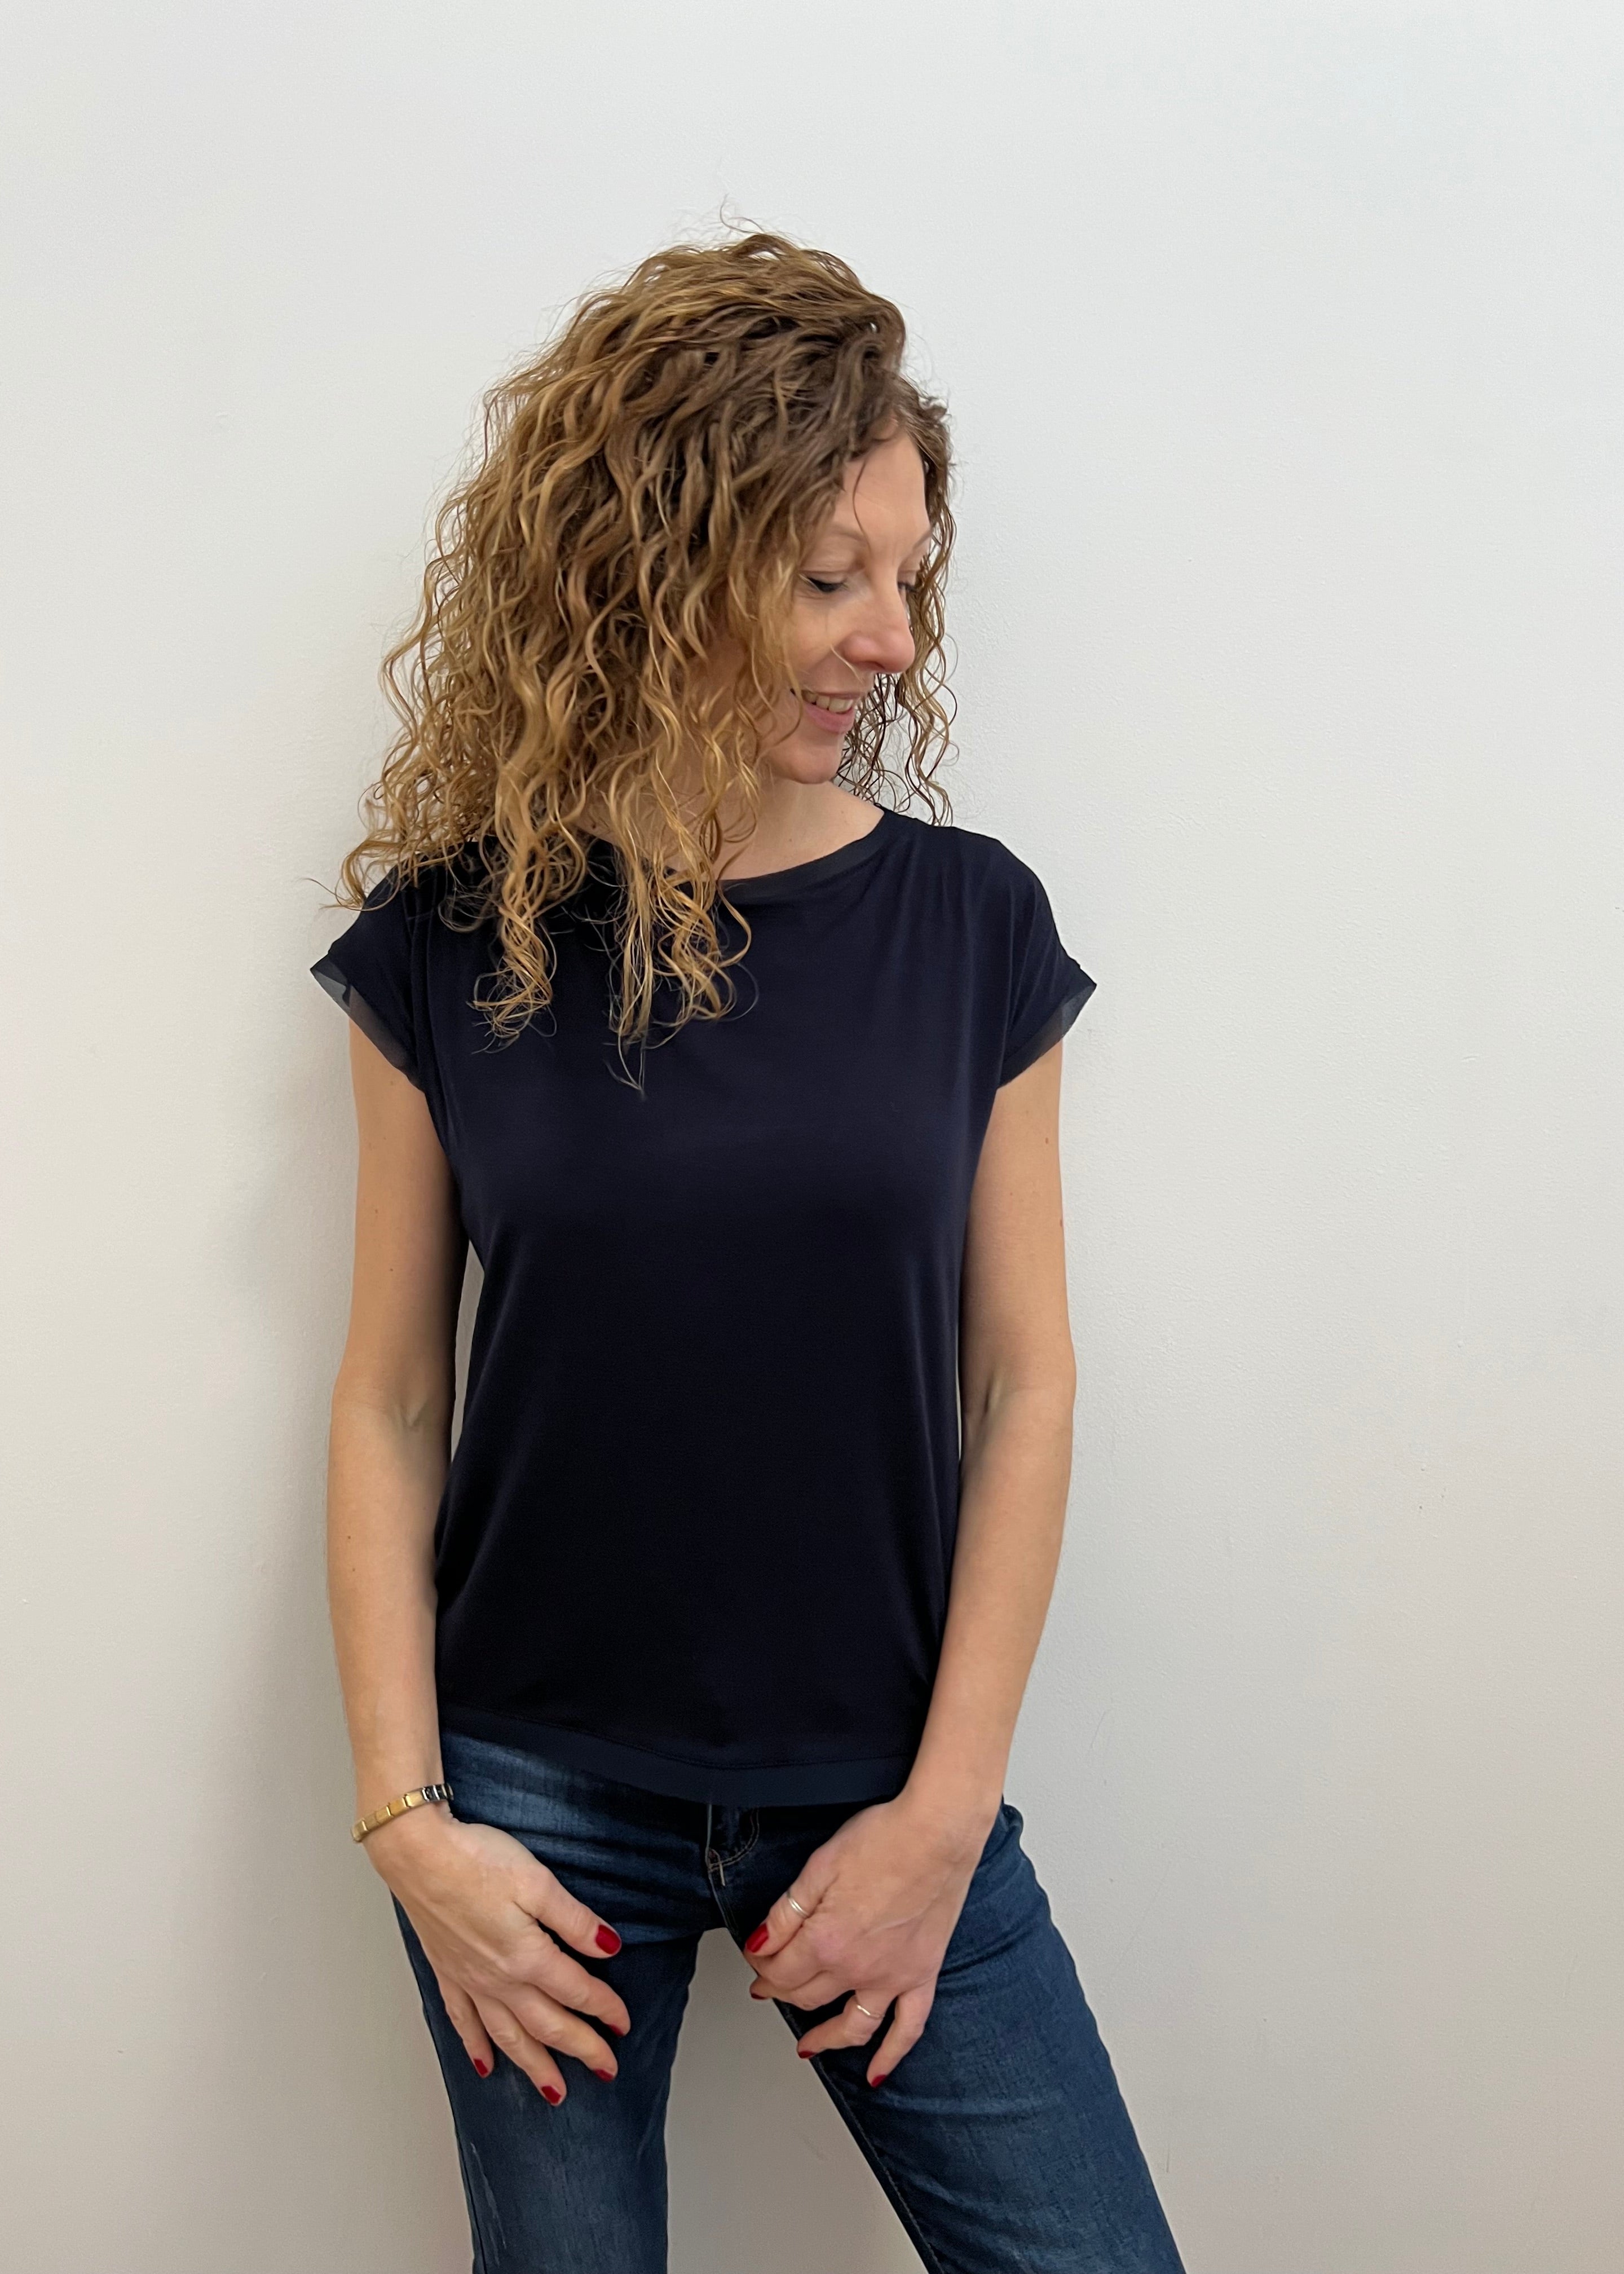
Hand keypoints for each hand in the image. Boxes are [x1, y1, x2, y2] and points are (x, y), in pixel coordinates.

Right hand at [363, 1803, 630, 2105]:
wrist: (417, 1855)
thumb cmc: (477, 1860)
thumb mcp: (538, 1882)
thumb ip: (574, 1920)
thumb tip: (610, 1947)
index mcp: (527, 1957)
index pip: (577, 1992)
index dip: (604, 2009)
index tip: (623, 2024)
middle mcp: (499, 1980)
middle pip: (547, 2025)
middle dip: (580, 2049)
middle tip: (606, 2070)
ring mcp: (470, 1981)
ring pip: (508, 2036)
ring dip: (534, 2065)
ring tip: (554, 2090)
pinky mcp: (446, 1973)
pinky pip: (464, 2022)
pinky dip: (476, 2048)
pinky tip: (484, 2066)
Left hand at [741, 1792, 995, 2083]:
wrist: (938, 1831)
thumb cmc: (884, 1838)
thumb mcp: (819, 1866)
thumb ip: (786, 1913)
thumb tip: (759, 1943)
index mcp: (827, 1940)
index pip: (780, 1969)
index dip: (761, 1964)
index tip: (756, 1956)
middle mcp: (858, 1968)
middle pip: (807, 1995)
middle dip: (782, 1990)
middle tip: (770, 1982)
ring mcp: (893, 1977)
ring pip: (851, 2025)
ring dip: (825, 2038)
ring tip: (807, 2045)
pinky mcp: (922, 1974)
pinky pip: (908, 2028)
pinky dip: (891, 2055)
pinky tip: (876, 2073)